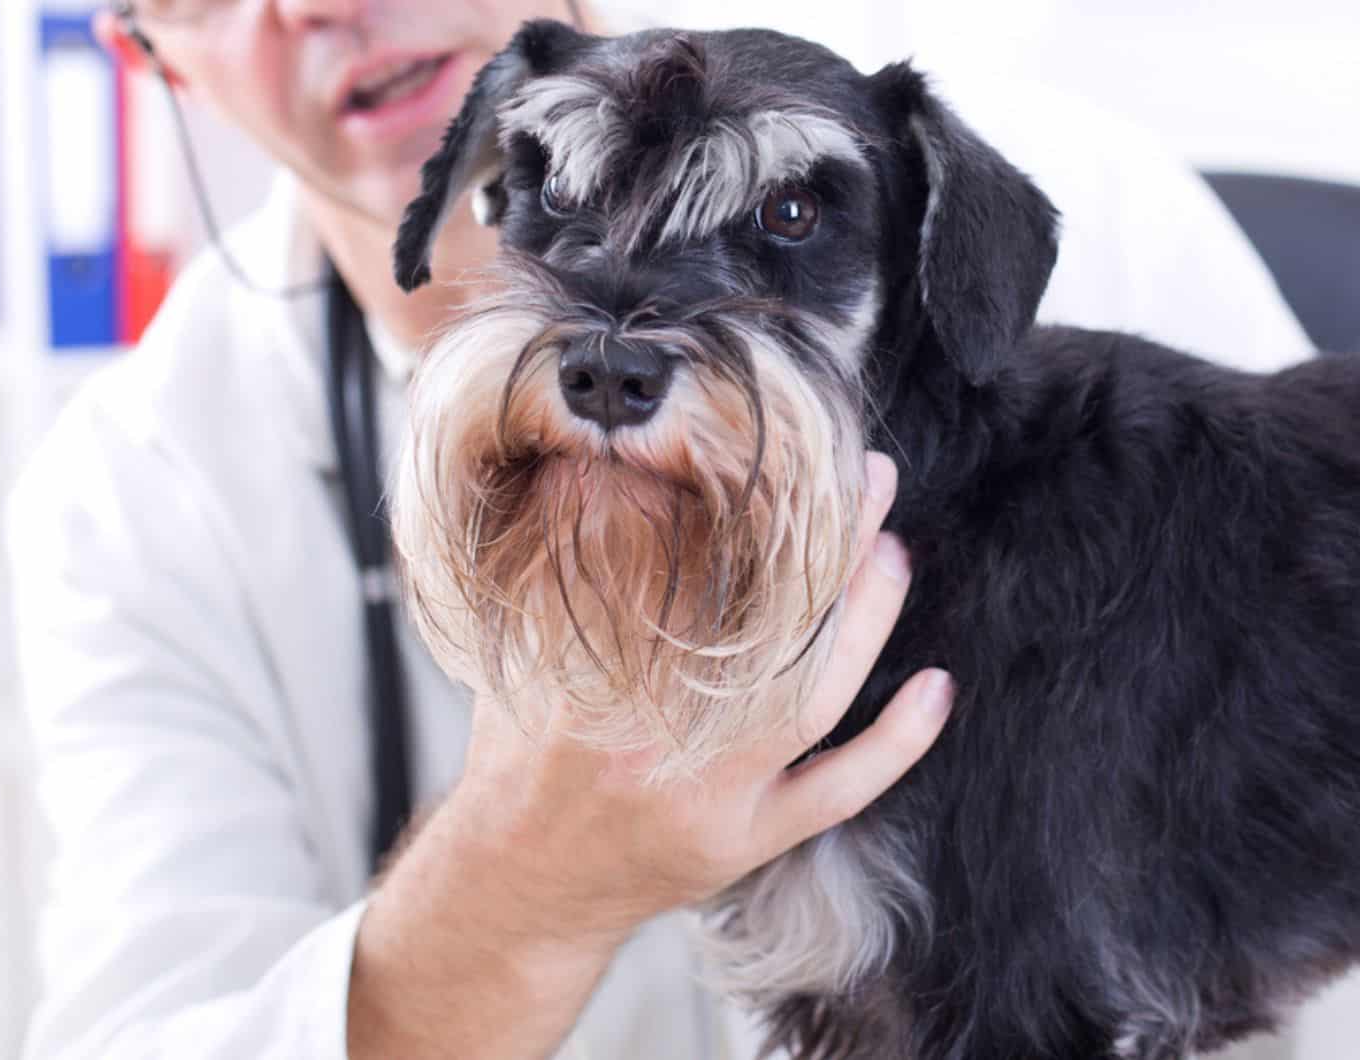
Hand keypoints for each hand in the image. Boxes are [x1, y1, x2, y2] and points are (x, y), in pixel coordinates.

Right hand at [348, 451, 952, 1059]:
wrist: (517, 887)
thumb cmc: (515, 757)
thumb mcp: (516, 658)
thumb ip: (550, 581)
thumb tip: (589, 474)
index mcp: (587, 682)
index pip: (669, 572)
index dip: (716, 504)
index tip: (762, 451)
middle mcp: (652, 739)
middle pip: (761, 622)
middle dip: (820, 542)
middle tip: (860, 472)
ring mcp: (706, 795)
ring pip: (811, 697)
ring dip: (865, 619)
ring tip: (889, 551)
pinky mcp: (742, 840)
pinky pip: (835, 792)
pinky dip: (896, 742)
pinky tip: (935, 686)